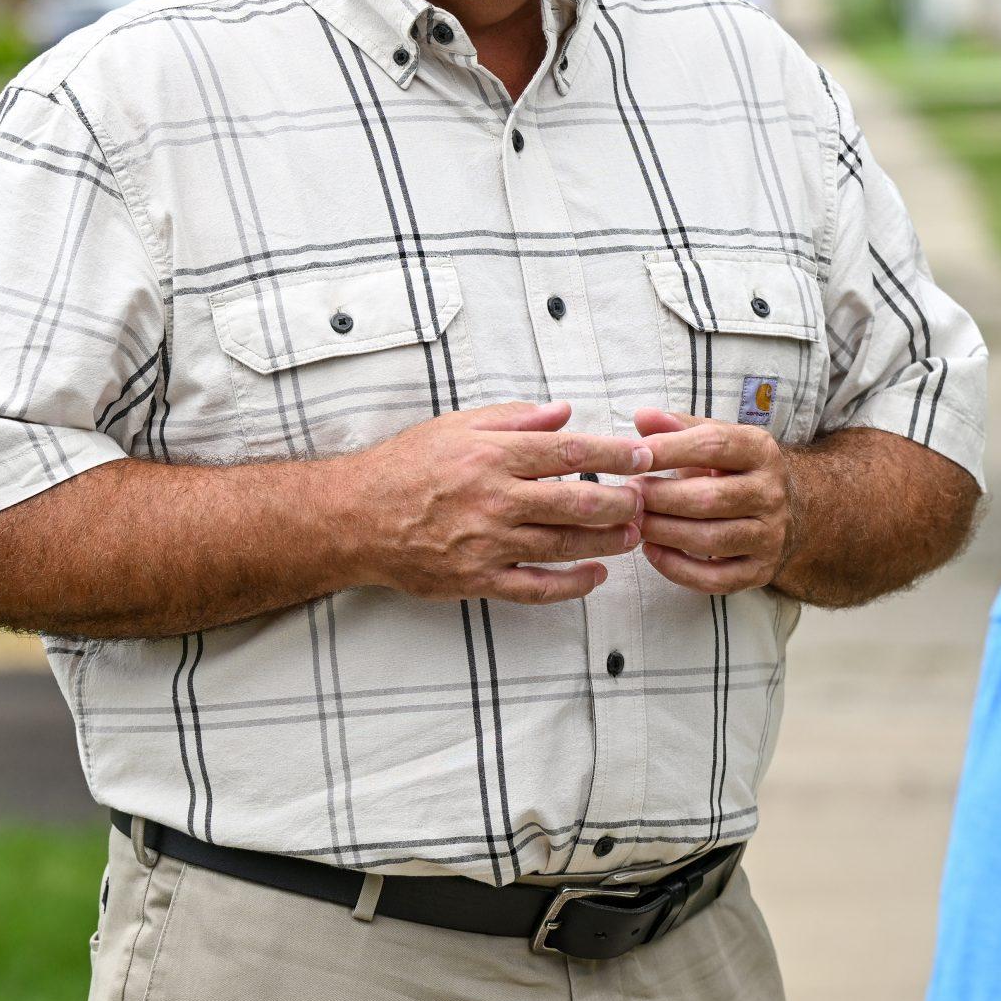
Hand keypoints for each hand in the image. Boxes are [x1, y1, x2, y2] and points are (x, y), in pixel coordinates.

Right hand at [339, 401, 651, 603]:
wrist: (354, 517)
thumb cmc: (406, 466)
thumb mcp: (457, 426)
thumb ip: (514, 418)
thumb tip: (564, 412)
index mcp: (492, 456)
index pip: (569, 453)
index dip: (614, 456)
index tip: (643, 456)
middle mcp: (494, 499)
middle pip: (577, 503)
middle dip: (621, 502)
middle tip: (646, 499)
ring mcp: (487, 544)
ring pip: (564, 545)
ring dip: (607, 541)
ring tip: (633, 533)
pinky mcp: (477, 579)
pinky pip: (536, 588)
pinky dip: (572, 585)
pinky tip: (596, 575)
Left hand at [627, 407, 796, 595]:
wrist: (789, 511)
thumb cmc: (736, 471)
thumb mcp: (717, 440)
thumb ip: (679, 428)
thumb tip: (641, 416)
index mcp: (761, 451)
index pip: (713, 445)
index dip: (669, 449)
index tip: (634, 456)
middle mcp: (771, 493)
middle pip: (709, 497)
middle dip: (661, 498)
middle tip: (627, 495)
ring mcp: (770, 536)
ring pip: (711, 540)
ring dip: (664, 532)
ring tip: (634, 523)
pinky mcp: (761, 571)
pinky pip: (716, 579)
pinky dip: (678, 569)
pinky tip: (652, 552)